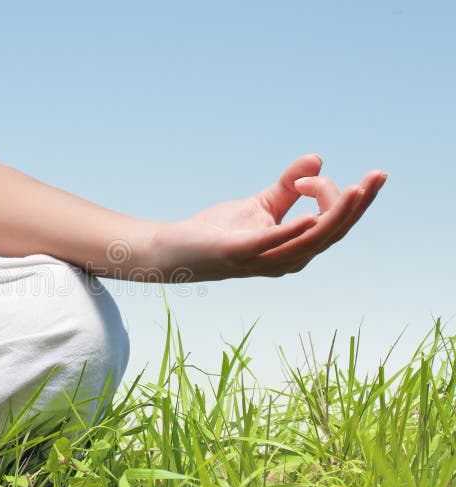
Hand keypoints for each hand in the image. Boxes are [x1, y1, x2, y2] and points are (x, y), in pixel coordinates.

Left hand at [147, 154, 386, 282]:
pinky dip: (289, 233)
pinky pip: (269, 245)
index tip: (306, 174)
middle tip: (378, 177)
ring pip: (308, 241)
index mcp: (293, 249)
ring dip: (334, 215)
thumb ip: (290, 187)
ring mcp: (261, 260)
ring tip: (356, 192)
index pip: (327, 222)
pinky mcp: (236, 254)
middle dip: (357, 206)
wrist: (175, 251)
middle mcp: (284, 260)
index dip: (327, 194)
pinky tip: (308, 217)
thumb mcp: (261, 206)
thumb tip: (318, 159)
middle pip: (330, 234)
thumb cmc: (219, 233)